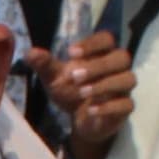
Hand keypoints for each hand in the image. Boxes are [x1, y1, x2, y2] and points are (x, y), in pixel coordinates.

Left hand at [42, 32, 136, 158]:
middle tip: (75, 75)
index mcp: (102, 53)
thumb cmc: (71, 90)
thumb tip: (30, 53)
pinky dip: (109, 107)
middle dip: (98, 65)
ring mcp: (124, 88)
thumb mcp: (55, 78)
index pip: (107, 39)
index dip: (92, 43)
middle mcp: (118, 68)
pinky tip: (90, 110)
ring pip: (128, 79)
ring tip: (82, 92)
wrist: (82, 119)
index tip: (71, 52)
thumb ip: (44, 65)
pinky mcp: (125, 108)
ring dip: (104, 85)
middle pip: (121, 57)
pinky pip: (127, 104)